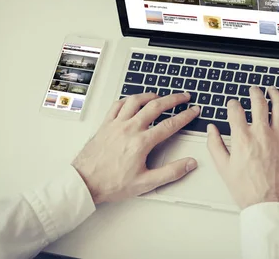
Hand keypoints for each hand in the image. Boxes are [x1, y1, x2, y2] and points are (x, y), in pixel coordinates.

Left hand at [72, 93, 199, 203]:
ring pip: (136, 101)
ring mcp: (116, 124)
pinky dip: (128, 100)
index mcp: (141, 142)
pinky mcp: (105, 125)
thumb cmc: (111, 184)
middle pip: (156, 106)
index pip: (170, 124)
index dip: (185, 116)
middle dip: (173, 99)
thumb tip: (189, 164)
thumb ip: (170, 172)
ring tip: (159, 95)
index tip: (193, 110)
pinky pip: (117, 105)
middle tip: (183, 96)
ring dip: (150, 95)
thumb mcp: (145, 183)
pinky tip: (133, 101)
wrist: (84, 183)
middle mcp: (129, 129)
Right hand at [207, 86, 278, 208]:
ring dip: (275, 95)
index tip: (233, 104)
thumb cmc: (248, 190)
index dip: (233, 104)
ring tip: (272, 90)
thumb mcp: (224, 168)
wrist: (270, 204)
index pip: (236, 111)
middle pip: (258, 103)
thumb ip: (215, 145)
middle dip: (254, 93)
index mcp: (242, 139)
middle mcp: (261, 134)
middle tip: (253, 90)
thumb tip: (211, 130)